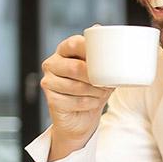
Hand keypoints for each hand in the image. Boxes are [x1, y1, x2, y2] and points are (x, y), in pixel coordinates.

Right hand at [40, 34, 114, 161]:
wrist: (82, 118)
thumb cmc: (92, 89)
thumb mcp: (102, 72)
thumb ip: (105, 57)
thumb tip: (114, 43)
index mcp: (64, 51)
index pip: (74, 43)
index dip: (90, 50)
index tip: (105, 60)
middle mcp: (52, 64)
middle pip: (75, 67)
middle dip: (95, 78)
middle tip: (106, 84)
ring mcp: (48, 82)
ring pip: (75, 86)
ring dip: (95, 92)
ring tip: (101, 93)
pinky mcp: (51, 100)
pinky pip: (75, 101)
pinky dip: (89, 103)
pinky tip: (92, 102)